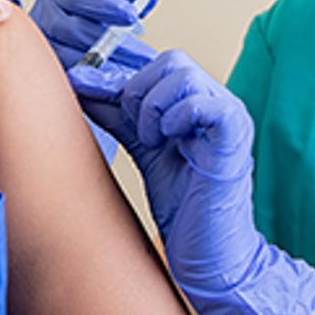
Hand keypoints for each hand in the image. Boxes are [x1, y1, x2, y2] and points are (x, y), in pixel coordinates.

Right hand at [30, 0, 160, 99]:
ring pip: (72, 59)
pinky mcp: (47, 77)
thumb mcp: (106, 10)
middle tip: (146, 56)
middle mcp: (45, 22)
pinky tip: (116, 89)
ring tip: (136, 74)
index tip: (134, 15)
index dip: (107, 5)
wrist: (57, 54)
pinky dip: (95, 85)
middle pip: (77, 31)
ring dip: (107, 68)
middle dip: (116, 45)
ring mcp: (42, 51)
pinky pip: (70, 82)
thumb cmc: (86, 28)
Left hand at [80, 50, 314, 314]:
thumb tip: (81, 83)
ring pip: (182, 74)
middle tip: (135, 131)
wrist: (209, 254)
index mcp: (198, 102)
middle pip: (171, 60)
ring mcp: (229, 115)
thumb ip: (119, 115)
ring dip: (152, 107)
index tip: (80, 82)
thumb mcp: (142, 149)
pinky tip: (166, 144)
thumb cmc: (183, 207)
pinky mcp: (234, 135)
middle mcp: (217, 102)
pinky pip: (202, 103)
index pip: (157, 64)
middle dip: (137, 91)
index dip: (116, 74)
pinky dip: (174, 118)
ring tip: (152, 142)